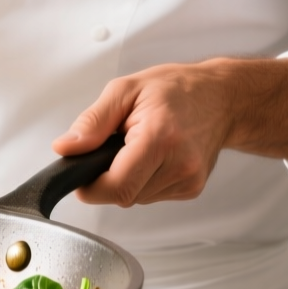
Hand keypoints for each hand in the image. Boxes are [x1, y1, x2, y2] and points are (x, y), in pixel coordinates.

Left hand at [51, 64, 234, 206]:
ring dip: (127, 179)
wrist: (221, 98)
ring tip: (138, 147)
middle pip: (123, 195)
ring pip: (136, 199)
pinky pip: (151, 196)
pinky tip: (153, 157)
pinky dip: (143, 180)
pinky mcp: (192, 189)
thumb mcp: (125, 90)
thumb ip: (92, 122)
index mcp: (160, 138)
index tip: (81, 173)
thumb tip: (66, 148)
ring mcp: (189, 181)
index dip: (90, 186)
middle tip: (114, 148)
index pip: (116, 186)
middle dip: (108, 178)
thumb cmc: (175, 89)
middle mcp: (179, 164)